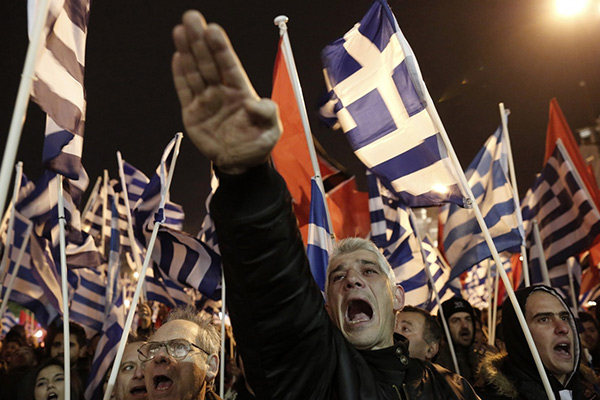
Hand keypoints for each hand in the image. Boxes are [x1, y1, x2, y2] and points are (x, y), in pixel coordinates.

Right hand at [172, 11, 281, 173]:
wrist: (240, 165)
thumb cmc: (258, 144)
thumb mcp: (271, 131)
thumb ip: (266, 114)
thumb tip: (252, 103)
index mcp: (241, 91)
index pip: (229, 65)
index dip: (221, 48)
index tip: (213, 29)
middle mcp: (222, 91)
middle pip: (209, 62)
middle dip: (200, 40)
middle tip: (191, 17)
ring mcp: (206, 101)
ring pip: (195, 72)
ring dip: (187, 52)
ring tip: (180, 31)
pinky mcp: (192, 113)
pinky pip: (185, 91)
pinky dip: (180, 75)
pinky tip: (177, 57)